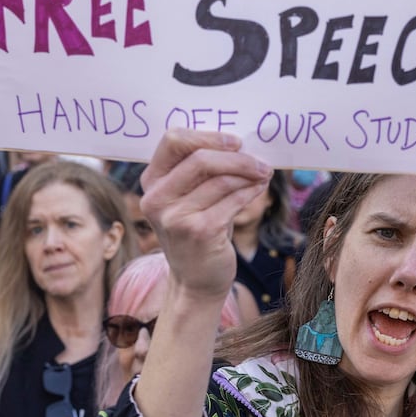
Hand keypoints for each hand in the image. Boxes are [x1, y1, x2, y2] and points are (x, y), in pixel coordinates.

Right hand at [140, 130, 270, 301]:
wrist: (196, 279)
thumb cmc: (199, 229)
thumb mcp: (190, 197)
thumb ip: (203, 170)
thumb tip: (242, 143)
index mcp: (152, 181)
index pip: (173, 140)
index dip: (208, 136)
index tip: (236, 142)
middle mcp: (156, 198)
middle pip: (200, 158)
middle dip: (238, 158)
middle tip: (262, 162)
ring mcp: (174, 217)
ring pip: (221, 180)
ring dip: (249, 174)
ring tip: (264, 175)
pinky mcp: (198, 232)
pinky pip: (233, 200)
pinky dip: (251, 192)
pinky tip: (258, 189)